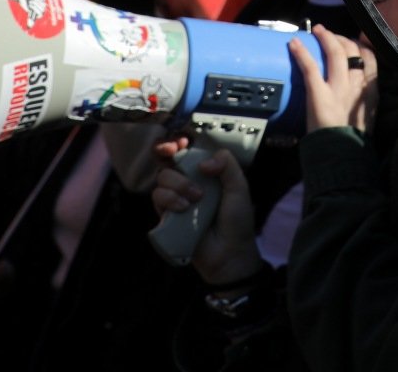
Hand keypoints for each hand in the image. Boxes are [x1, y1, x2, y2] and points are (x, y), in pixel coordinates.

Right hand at [150, 137, 263, 285]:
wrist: (229, 254)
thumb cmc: (237, 221)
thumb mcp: (239, 188)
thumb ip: (228, 166)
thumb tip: (203, 162)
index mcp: (206, 173)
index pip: (186, 152)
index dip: (177, 143)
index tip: (178, 143)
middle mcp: (189, 183)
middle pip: (170, 161)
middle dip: (174, 161)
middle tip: (183, 166)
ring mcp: (176, 199)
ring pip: (162, 178)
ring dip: (177, 184)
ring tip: (195, 199)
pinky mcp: (167, 216)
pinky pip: (157, 198)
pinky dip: (169, 199)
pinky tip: (183, 208)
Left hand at [290, 26, 375, 133]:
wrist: (342, 156)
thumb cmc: (352, 139)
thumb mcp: (367, 114)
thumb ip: (362, 98)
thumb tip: (353, 86)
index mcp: (370, 91)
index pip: (369, 58)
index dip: (359, 45)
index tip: (350, 42)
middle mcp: (356, 85)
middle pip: (352, 50)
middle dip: (340, 38)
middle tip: (328, 35)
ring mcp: (338, 88)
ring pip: (335, 53)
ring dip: (325, 38)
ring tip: (316, 30)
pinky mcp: (319, 94)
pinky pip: (311, 68)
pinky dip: (301, 53)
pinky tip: (293, 43)